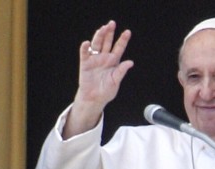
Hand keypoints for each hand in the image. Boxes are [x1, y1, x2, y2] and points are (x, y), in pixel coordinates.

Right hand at [62, 21, 133, 137]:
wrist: (94, 99)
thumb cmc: (106, 91)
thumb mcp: (115, 82)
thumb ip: (121, 71)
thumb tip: (130, 62)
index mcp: (113, 61)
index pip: (119, 48)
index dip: (123, 40)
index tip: (127, 32)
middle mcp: (104, 58)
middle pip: (107, 42)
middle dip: (109, 33)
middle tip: (112, 23)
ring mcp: (94, 59)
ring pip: (97, 44)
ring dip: (99, 36)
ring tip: (102, 29)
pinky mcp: (85, 63)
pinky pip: (85, 54)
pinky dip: (85, 48)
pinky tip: (87, 43)